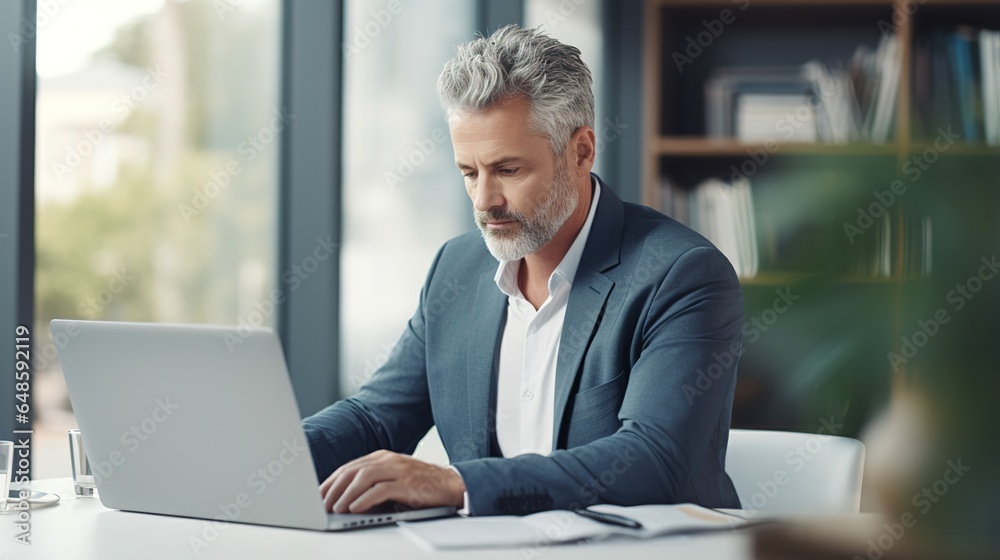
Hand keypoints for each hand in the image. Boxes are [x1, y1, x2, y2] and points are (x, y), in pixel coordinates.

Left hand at [319, 450, 464, 512]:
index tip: (319, 495)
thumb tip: (345, 498)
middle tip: (322, 504)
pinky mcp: (407, 483)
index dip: (331, 481)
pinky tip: (354, 508)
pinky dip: (364, 499)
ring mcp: (398, 470)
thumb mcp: (393, 478)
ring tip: (335, 508)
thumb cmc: (420, 485)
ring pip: (363, 478)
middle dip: (334, 488)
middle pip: (352, 471)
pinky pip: (380, 490)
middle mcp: (388, 460)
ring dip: (346, 494)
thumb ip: (372, 482)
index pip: (349, 467)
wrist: (450, 484)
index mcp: (382, 457)